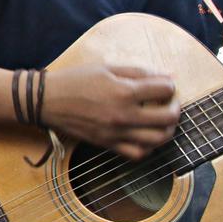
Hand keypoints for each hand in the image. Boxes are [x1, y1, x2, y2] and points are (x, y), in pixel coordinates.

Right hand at [41, 65, 179, 160]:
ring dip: (167, 130)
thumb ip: (138, 72)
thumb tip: (166, 76)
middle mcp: (124, 115)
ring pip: (157, 139)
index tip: (164, 84)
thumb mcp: (107, 68)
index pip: (164, 89)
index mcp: (124, 91)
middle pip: (167, 117)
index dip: (169, 85)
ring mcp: (116, 132)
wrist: (47, 100)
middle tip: (170, 103)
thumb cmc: (75, 80)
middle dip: (175, 108)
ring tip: (162, 121)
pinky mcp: (108, 144)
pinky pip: (137, 153)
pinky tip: (146, 136)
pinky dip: (149, 147)